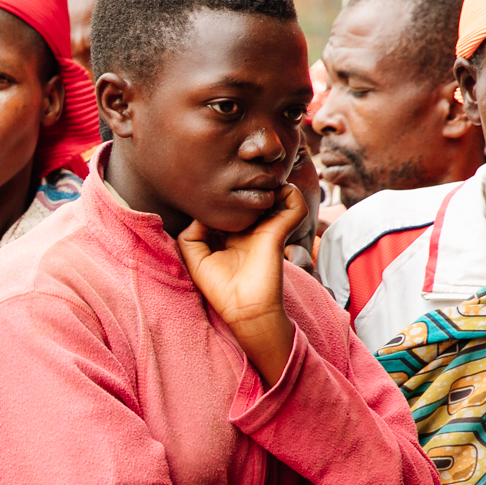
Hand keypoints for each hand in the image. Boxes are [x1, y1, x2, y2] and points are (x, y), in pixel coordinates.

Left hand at [177, 183, 303, 386]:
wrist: (244, 310)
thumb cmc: (220, 288)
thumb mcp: (195, 259)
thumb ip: (191, 235)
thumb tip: (200, 214)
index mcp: (233, 234)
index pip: (234, 204)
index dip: (226, 193)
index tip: (212, 185)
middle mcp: (252, 228)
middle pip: (257, 196)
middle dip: (250, 182)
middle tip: (237, 174)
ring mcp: (268, 229)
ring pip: (280, 194)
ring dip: (272, 183)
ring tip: (258, 180)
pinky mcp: (278, 233)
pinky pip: (295, 206)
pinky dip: (292, 194)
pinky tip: (275, 192)